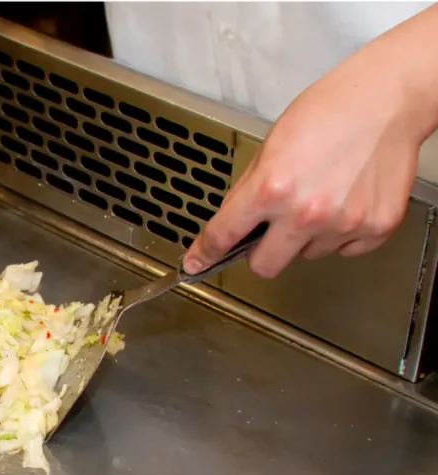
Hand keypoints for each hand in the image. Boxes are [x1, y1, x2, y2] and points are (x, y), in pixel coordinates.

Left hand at [182, 8, 437, 278]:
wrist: (387, 99)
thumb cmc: (331, 111)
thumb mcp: (270, 146)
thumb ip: (248, 190)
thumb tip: (233, 223)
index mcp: (271, 189)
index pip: (224, 235)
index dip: (205, 252)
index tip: (197, 263)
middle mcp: (305, 213)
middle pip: (265, 266)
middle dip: (261, 251)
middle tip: (269, 230)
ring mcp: (343, 224)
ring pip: (306, 255)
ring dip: (305, 236)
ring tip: (320, 195)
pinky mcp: (375, 228)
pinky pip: (344, 250)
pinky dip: (340, 234)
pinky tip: (344, 201)